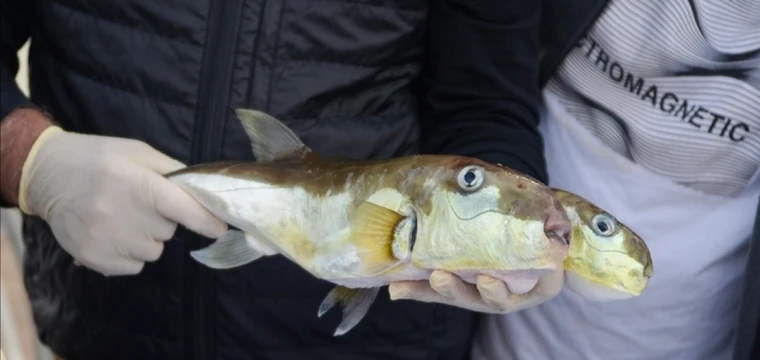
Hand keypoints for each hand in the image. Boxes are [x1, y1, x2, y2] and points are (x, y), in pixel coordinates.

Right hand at [17, 125, 226, 275]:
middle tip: (139, 203)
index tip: (221, 228)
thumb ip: (172, 172)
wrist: (46, 174)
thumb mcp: (138, 152)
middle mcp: (121, 213)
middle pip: (168, 231)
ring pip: (153, 251)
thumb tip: (204, 192)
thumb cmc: (99, 159)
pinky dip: (130, 253)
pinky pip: (134, 266)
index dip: (206, 221)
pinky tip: (113, 233)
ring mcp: (106, 239)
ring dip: (147, 238)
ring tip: (122, 216)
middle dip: (163, 219)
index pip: (183, 209)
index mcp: (136, 183)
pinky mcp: (93, 258)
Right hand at [388, 268, 563, 312]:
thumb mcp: (464, 253)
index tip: (404, 284)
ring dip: (494, 291)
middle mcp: (491, 295)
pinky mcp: (546, 284)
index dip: (423, 291)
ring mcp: (518, 292)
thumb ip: (432, 265)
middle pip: (470, 298)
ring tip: (486, 279)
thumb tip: (392, 283)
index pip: (441, 292)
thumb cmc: (498, 251)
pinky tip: (531, 260)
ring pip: (504, 297)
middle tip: (440, 277)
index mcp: (469, 289)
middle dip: (455, 290)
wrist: (544, 241)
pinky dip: (537, 271)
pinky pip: (541, 280)